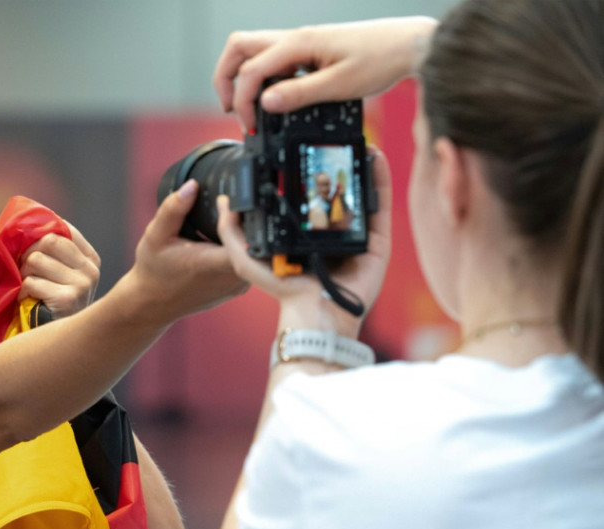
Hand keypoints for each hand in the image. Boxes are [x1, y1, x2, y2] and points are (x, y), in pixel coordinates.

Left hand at [18, 222, 100, 317]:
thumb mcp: (59, 274)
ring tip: (29, 289)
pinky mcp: (68, 299)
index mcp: (91, 259)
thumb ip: (52, 250)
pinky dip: (22, 292)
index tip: (32, 250)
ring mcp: (83, 284)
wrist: (57, 345)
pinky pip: (30, 282)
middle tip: (26, 272)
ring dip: (24, 275)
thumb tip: (30, 222)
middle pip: (48, 240)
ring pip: (35, 260)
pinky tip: (29, 302)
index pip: (63, 229)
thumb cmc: (51, 304)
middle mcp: (91, 270)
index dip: (40, 236)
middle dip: (29, 255)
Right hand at [125, 180, 247, 325]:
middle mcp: (231, 277)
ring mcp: (239, 285)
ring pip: (255, 251)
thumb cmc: (154, 270)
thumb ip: (173, 209)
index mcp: (211, 264)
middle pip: (254, 242)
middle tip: (235, 202)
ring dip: (246, 233)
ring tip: (233, 215)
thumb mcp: (156, 235)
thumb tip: (191, 186)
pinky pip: (250, 261)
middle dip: (248, 220)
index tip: (227, 201)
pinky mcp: (240, 287)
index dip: (241, 217)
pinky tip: (231, 235)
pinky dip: (243, 246)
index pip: (242, 238)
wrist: (154, 304)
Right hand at [213, 17, 436, 132]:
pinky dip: (264, 78)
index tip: (250, 126)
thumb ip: (299, 95)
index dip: (242, 100)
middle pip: (238, 48)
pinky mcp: (308, 50)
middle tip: (231, 109)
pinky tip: (277, 99)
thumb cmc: (380, 60)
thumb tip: (265, 102)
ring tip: (249, 107)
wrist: (408, 45)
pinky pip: (273, 59)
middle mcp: (294, 38)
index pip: (250, 70)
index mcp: (298, 43)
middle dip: (225, 78)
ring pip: (253, 51)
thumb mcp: (340, 86)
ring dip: (243, 77)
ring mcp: (300, 43)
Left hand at [215, 147, 392, 337]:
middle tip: (331, 141)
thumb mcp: (247, 258)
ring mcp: (357, 235)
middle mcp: (333, 232)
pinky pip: (380, 205)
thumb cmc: (282, 289)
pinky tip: (373, 157)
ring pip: (361, 194)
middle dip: (336, 167)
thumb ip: (232, 231)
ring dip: (360, 166)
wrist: (315, 312)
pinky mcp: (377, 242)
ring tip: (356, 140)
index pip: (307, 198)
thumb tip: (223, 200)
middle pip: (337, 193)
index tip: (302, 149)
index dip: (307, 173)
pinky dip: (380, 180)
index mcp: (305, 234)